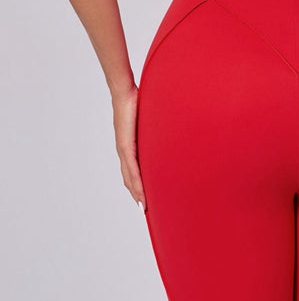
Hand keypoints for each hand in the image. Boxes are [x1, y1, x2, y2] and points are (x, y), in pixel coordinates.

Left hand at [111, 85, 145, 211]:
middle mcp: (124, 150)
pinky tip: (141, 192)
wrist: (124, 93)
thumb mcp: (150, 119)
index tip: (145, 197)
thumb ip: (157, 126)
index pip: (132, 170)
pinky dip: (137, 182)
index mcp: (130, 145)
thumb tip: (171, 126)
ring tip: (144, 205)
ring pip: (130, 177)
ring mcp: (124, 149)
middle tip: (146, 208)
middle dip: (137, 194)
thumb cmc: (138, 101)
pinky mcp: (126, 145)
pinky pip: (132, 168)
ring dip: (137, 192)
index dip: (137, 185)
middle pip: (129, 178)